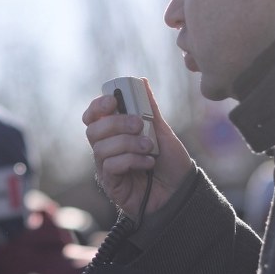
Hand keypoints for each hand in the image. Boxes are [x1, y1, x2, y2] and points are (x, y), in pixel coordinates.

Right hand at [82, 78, 192, 220]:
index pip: (93, 116)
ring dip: (128, 143)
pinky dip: (131, 160)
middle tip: (139, 125)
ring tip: (149, 148)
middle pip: (93, 130)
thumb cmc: (170, 162)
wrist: (182, 191)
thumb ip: (149, 108)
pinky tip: (148, 163)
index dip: (98, 106)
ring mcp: (106, 167)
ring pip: (101, 148)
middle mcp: (106, 148)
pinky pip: (110, 166)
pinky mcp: (111, 184)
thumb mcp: (161, 131)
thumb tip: (142, 81)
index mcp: (114, 133)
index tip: (113, 100)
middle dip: (116, 124)